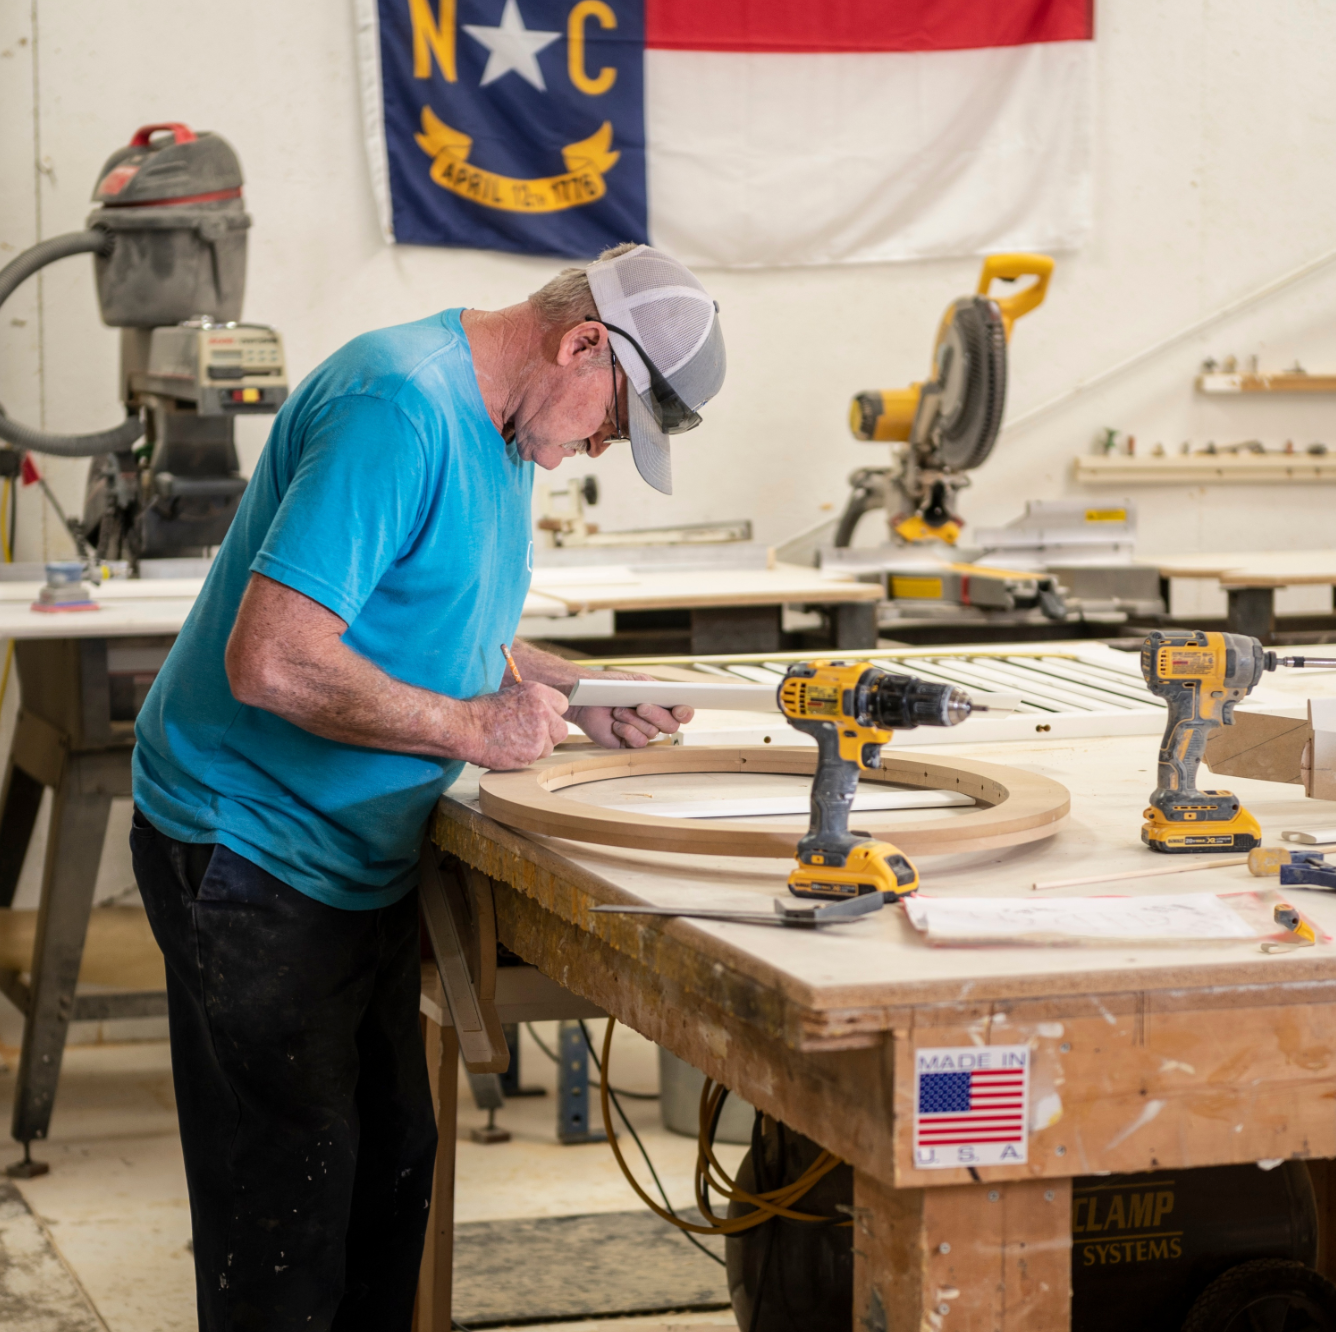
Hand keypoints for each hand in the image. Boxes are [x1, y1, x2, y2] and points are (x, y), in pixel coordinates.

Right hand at [461, 682, 568, 768]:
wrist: (466, 727)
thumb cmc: (483, 712)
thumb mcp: (512, 695)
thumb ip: (533, 704)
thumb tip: (547, 713)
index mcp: (538, 693)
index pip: (562, 704)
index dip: (552, 714)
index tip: (543, 719)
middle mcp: (543, 711)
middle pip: (561, 729)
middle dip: (549, 735)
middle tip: (531, 736)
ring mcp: (539, 733)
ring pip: (550, 747)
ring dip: (537, 748)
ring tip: (515, 742)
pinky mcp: (532, 752)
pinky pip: (537, 758)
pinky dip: (526, 757)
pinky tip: (510, 749)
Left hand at [567, 670, 692, 749]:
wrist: (586, 698)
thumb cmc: (610, 687)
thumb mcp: (636, 682)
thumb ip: (655, 688)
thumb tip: (670, 696)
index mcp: (661, 704)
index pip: (682, 713)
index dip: (685, 713)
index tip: (679, 709)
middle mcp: (655, 720)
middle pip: (672, 726)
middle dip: (657, 715)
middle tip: (641, 706)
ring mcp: (642, 733)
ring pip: (653, 732)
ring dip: (634, 719)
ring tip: (618, 710)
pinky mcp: (629, 744)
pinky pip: (639, 742)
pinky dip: (627, 731)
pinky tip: (616, 725)